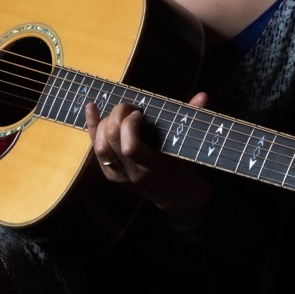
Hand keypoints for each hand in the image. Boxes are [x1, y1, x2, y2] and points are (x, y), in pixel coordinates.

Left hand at [84, 91, 212, 217]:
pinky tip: (90, 107)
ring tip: (120, 113)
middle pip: (112, 141)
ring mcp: (118, 176)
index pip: (131, 147)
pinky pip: (95, 149)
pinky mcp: (109, 174)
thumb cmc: (184, 168)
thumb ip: (193, 119)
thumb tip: (203, 95)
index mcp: (153, 167)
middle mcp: (132, 174)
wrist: (176, 198)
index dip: (130, 125)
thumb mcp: (188, 147)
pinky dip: (92, 126)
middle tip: (131, 108)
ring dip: (105, 122)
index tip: (140, 113)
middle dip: (117, 116)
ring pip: (99, 146)